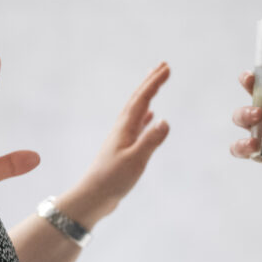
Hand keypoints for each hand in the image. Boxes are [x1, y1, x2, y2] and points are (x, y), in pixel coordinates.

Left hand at [61, 62, 171, 223]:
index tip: (167, 68)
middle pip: (138, 99)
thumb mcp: (135, 161)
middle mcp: (122, 128)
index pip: (143, 99)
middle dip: (150, 81)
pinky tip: (150, 116)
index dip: (155, 83)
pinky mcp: (123, 148)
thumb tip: (165, 120)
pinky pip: (137, 125)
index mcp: (125, 128)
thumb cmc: (112, 180)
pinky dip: (145, 116)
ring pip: (137, 110)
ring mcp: (122, 137)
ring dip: (147, 95)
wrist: (94, 196)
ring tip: (155, 84)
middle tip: (163, 65)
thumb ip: (150, 141)